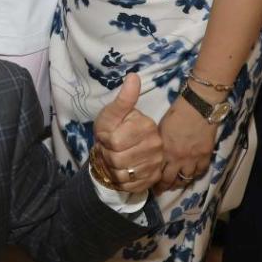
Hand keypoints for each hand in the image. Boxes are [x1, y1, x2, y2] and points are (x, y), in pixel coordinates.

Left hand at [91, 73, 162, 193]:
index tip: (106, 135)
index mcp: (147, 126)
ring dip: (112, 169)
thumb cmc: (112, 127)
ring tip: (113, 158)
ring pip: (122, 174)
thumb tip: (133, 76)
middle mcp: (156, 146)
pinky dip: (119, 180)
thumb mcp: (112, 112)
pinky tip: (120, 171)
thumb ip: (123, 99)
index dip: (104, 140)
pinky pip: (130, 185)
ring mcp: (156, 163)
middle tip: (108, 149)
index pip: (115, 142)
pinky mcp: (153, 178)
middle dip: (106, 155)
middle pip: (118, 160)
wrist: (117, 148)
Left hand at [155, 93, 216, 192]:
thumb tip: (154, 153)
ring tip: (176, 185)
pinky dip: (196, 175)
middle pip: (171, 179)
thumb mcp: (161, 128)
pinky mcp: (206, 155)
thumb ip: (159, 144)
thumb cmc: (176, 113)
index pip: (158, 172)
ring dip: (180, 183)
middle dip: (165, 187)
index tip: (151, 185)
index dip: (154, 181)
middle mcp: (178, 158)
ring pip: (186, 178)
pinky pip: (201, 171)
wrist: (198, 107)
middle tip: (161, 190)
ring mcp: (193, 158)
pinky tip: (191, 176)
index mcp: (165, 150)